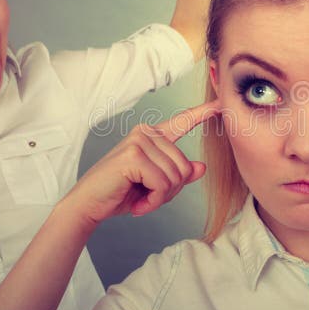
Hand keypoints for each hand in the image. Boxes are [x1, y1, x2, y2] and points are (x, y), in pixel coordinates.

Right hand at [69, 101, 219, 223]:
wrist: (88, 205)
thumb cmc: (120, 193)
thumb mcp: (156, 185)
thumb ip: (178, 174)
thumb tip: (201, 167)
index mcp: (152, 136)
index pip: (182, 122)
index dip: (202, 113)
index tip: (220, 104)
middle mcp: (146, 133)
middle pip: (184, 166)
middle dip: (170, 190)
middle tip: (147, 197)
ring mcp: (139, 141)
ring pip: (175, 176)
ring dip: (160, 197)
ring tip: (140, 199)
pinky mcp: (133, 155)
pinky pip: (163, 184)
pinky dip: (154, 200)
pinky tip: (138, 204)